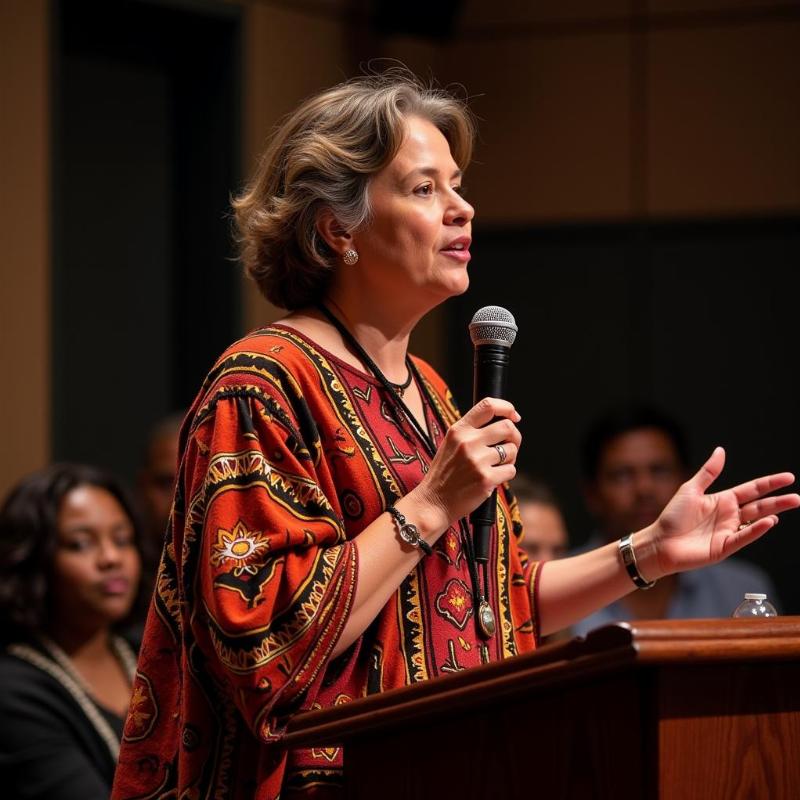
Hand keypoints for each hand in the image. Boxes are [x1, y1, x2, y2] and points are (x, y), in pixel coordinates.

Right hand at [410, 397, 520, 528]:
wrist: (433, 502)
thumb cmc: (445, 474)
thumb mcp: (451, 444)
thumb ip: (471, 432)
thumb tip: (503, 423)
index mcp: (458, 430)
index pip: (488, 406)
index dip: (507, 407)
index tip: (514, 416)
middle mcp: (467, 442)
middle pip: (507, 427)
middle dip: (514, 437)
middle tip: (509, 446)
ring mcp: (477, 461)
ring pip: (512, 450)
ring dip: (510, 458)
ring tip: (496, 466)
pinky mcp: (486, 479)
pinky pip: (511, 470)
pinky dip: (506, 475)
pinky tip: (492, 479)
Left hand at [639, 446, 799, 580]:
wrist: (659, 542)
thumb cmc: (672, 516)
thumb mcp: (691, 489)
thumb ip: (708, 472)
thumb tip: (721, 450)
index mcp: (722, 500)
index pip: (752, 490)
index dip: (769, 484)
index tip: (788, 477)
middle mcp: (729, 516)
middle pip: (759, 505)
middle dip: (779, 500)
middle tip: (797, 496)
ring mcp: (728, 532)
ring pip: (756, 521)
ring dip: (773, 513)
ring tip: (791, 504)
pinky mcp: (724, 547)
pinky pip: (744, 537)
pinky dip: (757, 529)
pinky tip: (769, 521)